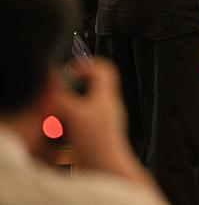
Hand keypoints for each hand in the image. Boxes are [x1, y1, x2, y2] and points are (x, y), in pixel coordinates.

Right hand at [52, 59, 164, 192]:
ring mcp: (102, 122)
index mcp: (107, 95)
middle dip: (72, 89)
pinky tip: (61, 135)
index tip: (68, 72)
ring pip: (83, 105)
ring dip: (68, 108)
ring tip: (58, 117)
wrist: (107, 171)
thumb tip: (54, 82)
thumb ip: (63, 96)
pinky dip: (68, 126)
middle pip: (91, 86)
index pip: (104, 68)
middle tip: (59, 96)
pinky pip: (80, 124)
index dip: (86, 65)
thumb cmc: (99, 142)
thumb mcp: (76, 114)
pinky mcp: (95, 137)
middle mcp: (106, 106)